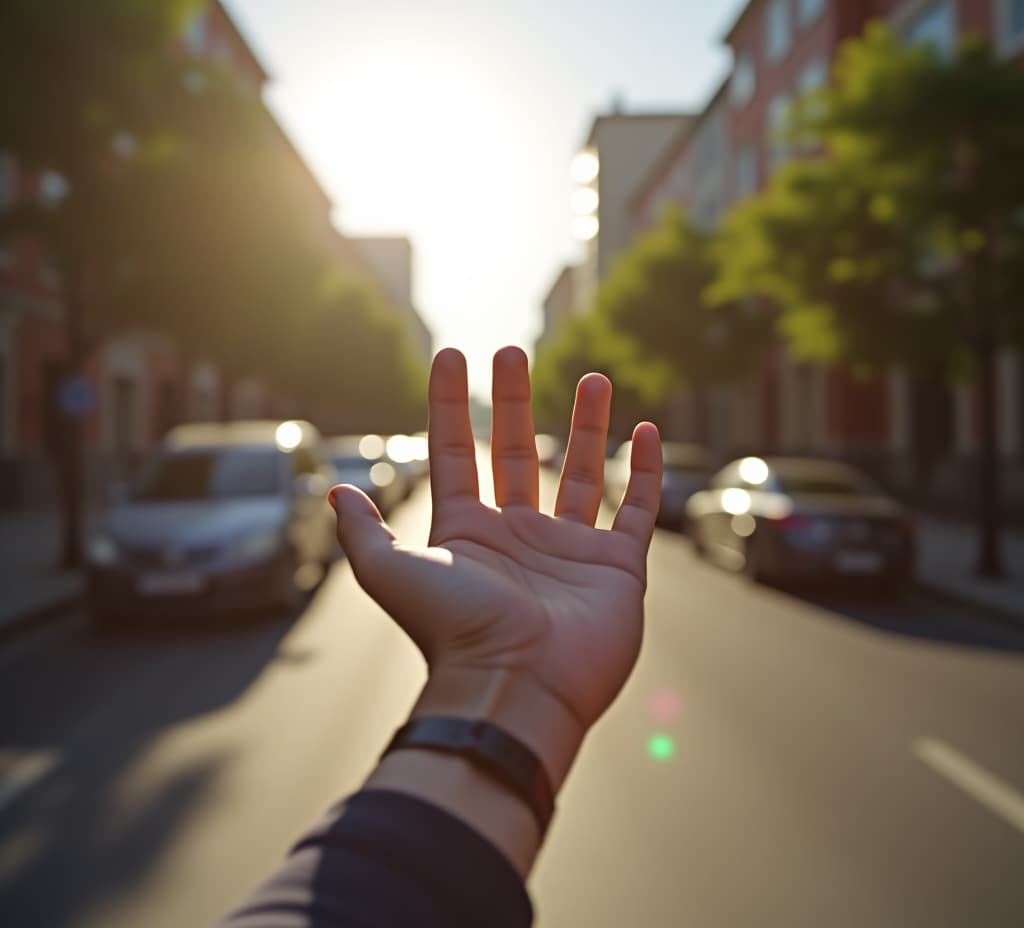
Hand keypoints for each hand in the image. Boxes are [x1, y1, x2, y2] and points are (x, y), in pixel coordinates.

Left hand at [330, 346, 661, 786]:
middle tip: (512, 352)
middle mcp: (517, 535)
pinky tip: (644, 433)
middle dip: (514, 401)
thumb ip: (364, 531)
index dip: (449, 405)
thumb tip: (333, 491)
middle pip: (516, 452)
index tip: (452, 356)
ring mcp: (570, 550)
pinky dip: (642, 473)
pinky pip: (635, 509)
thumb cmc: (453, 632)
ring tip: (593, 377)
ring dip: (587, 425)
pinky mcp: (616, 566)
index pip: (456, 453)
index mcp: (467, 531)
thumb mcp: (391, 573)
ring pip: (581, 473)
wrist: (516, 689)